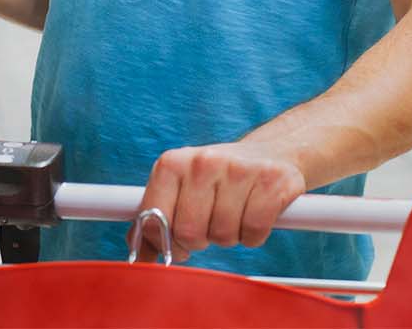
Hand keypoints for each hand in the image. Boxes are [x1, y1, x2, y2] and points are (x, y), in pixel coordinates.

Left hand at [136, 142, 306, 261]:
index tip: (176, 242)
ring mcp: (239, 170)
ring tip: (234, 214)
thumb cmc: (218, 178)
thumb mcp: (180, 188)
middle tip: (209, 224)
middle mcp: (203, 161)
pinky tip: (254, 214)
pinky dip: (253, 236)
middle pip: (189, 233)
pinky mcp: (272, 182)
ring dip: (229, 237)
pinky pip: (254, 233)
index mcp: (172, 163)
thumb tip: (139, 258)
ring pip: (223, 236)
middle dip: (199, 240)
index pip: (154, 220)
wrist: (270, 153)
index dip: (165, 241)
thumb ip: (155, 220)